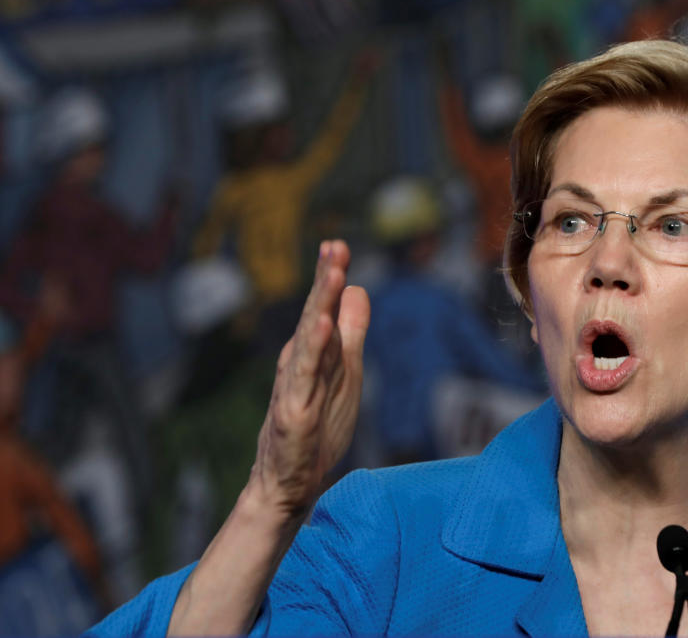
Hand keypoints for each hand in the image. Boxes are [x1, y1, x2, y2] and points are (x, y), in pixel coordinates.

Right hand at [248, 239, 368, 521]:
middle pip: (315, 315)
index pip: (323, 308)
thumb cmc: (316, 426)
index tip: (337, 245)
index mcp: (312, 352)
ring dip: (321, 306)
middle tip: (334, 247)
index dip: (330, 278)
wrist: (289, 483)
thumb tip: (358, 288)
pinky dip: (313, 351)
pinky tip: (324, 328)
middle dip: (325, 280)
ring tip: (333, 276)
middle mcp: (299, 363)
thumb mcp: (342, 371)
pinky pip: (304, 378)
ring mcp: (294, 387)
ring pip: (310, 340)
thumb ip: (350, 332)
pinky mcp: (294, 413)